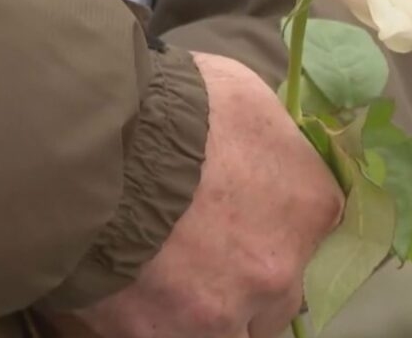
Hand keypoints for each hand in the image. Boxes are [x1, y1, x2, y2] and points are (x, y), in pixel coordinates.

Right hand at [75, 52, 342, 337]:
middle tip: (211, 252)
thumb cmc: (174, 106)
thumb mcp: (245, 99)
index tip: (251, 215)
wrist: (96, 148)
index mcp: (312, 206)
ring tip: (177, 285)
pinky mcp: (166, 337)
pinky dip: (165, 325)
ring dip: (218, 313)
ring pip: (238, 330)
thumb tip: (257, 149)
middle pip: (281, 291)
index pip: (315, 231)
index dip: (279, 223)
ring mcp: (226, 312)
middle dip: (253, 276)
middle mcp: (282, 269)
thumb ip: (268, 142)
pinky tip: (141, 298)